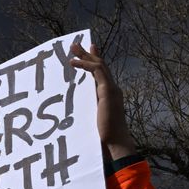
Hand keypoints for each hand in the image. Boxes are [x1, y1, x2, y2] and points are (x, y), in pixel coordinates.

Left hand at [69, 42, 136, 159]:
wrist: (115, 143)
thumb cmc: (104, 137)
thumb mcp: (92, 120)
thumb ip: (88, 112)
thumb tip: (76, 114)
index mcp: (109, 95)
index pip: (102, 74)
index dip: (93, 62)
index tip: (86, 53)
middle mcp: (112, 89)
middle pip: (100, 66)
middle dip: (88, 54)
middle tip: (76, 45)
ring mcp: (111, 89)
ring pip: (99, 65)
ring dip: (85, 55)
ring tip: (73, 47)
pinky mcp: (108, 91)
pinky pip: (97, 71)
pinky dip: (85, 64)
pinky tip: (74, 62)